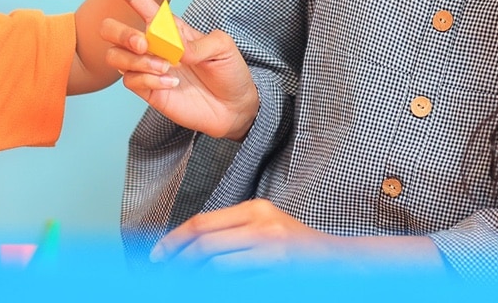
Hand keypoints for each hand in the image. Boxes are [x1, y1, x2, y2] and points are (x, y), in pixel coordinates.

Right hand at [93, 0, 258, 139]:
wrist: (235, 106)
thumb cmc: (229, 70)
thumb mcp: (222, 46)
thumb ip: (196, 42)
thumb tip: (170, 48)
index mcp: (166, 25)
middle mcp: (152, 44)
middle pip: (112, 29)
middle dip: (122, 33)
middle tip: (146, 44)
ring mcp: (147, 67)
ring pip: (115, 56)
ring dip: (139, 60)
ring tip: (167, 67)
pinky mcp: (148, 89)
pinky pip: (130, 80)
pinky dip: (149, 79)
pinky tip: (171, 82)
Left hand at [151, 200, 443, 270]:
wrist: (340, 263)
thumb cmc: (299, 250)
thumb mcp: (267, 229)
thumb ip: (234, 233)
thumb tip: (191, 247)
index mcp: (255, 209)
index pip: (202, 222)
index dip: (174, 240)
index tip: (157, 256)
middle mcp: (262, 224)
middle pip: (203, 241)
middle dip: (177, 261)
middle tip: (162, 275)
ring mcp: (272, 247)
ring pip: (215, 263)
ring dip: (192, 276)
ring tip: (179, 284)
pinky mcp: (279, 268)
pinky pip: (235, 279)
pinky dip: (217, 283)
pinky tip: (206, 287)